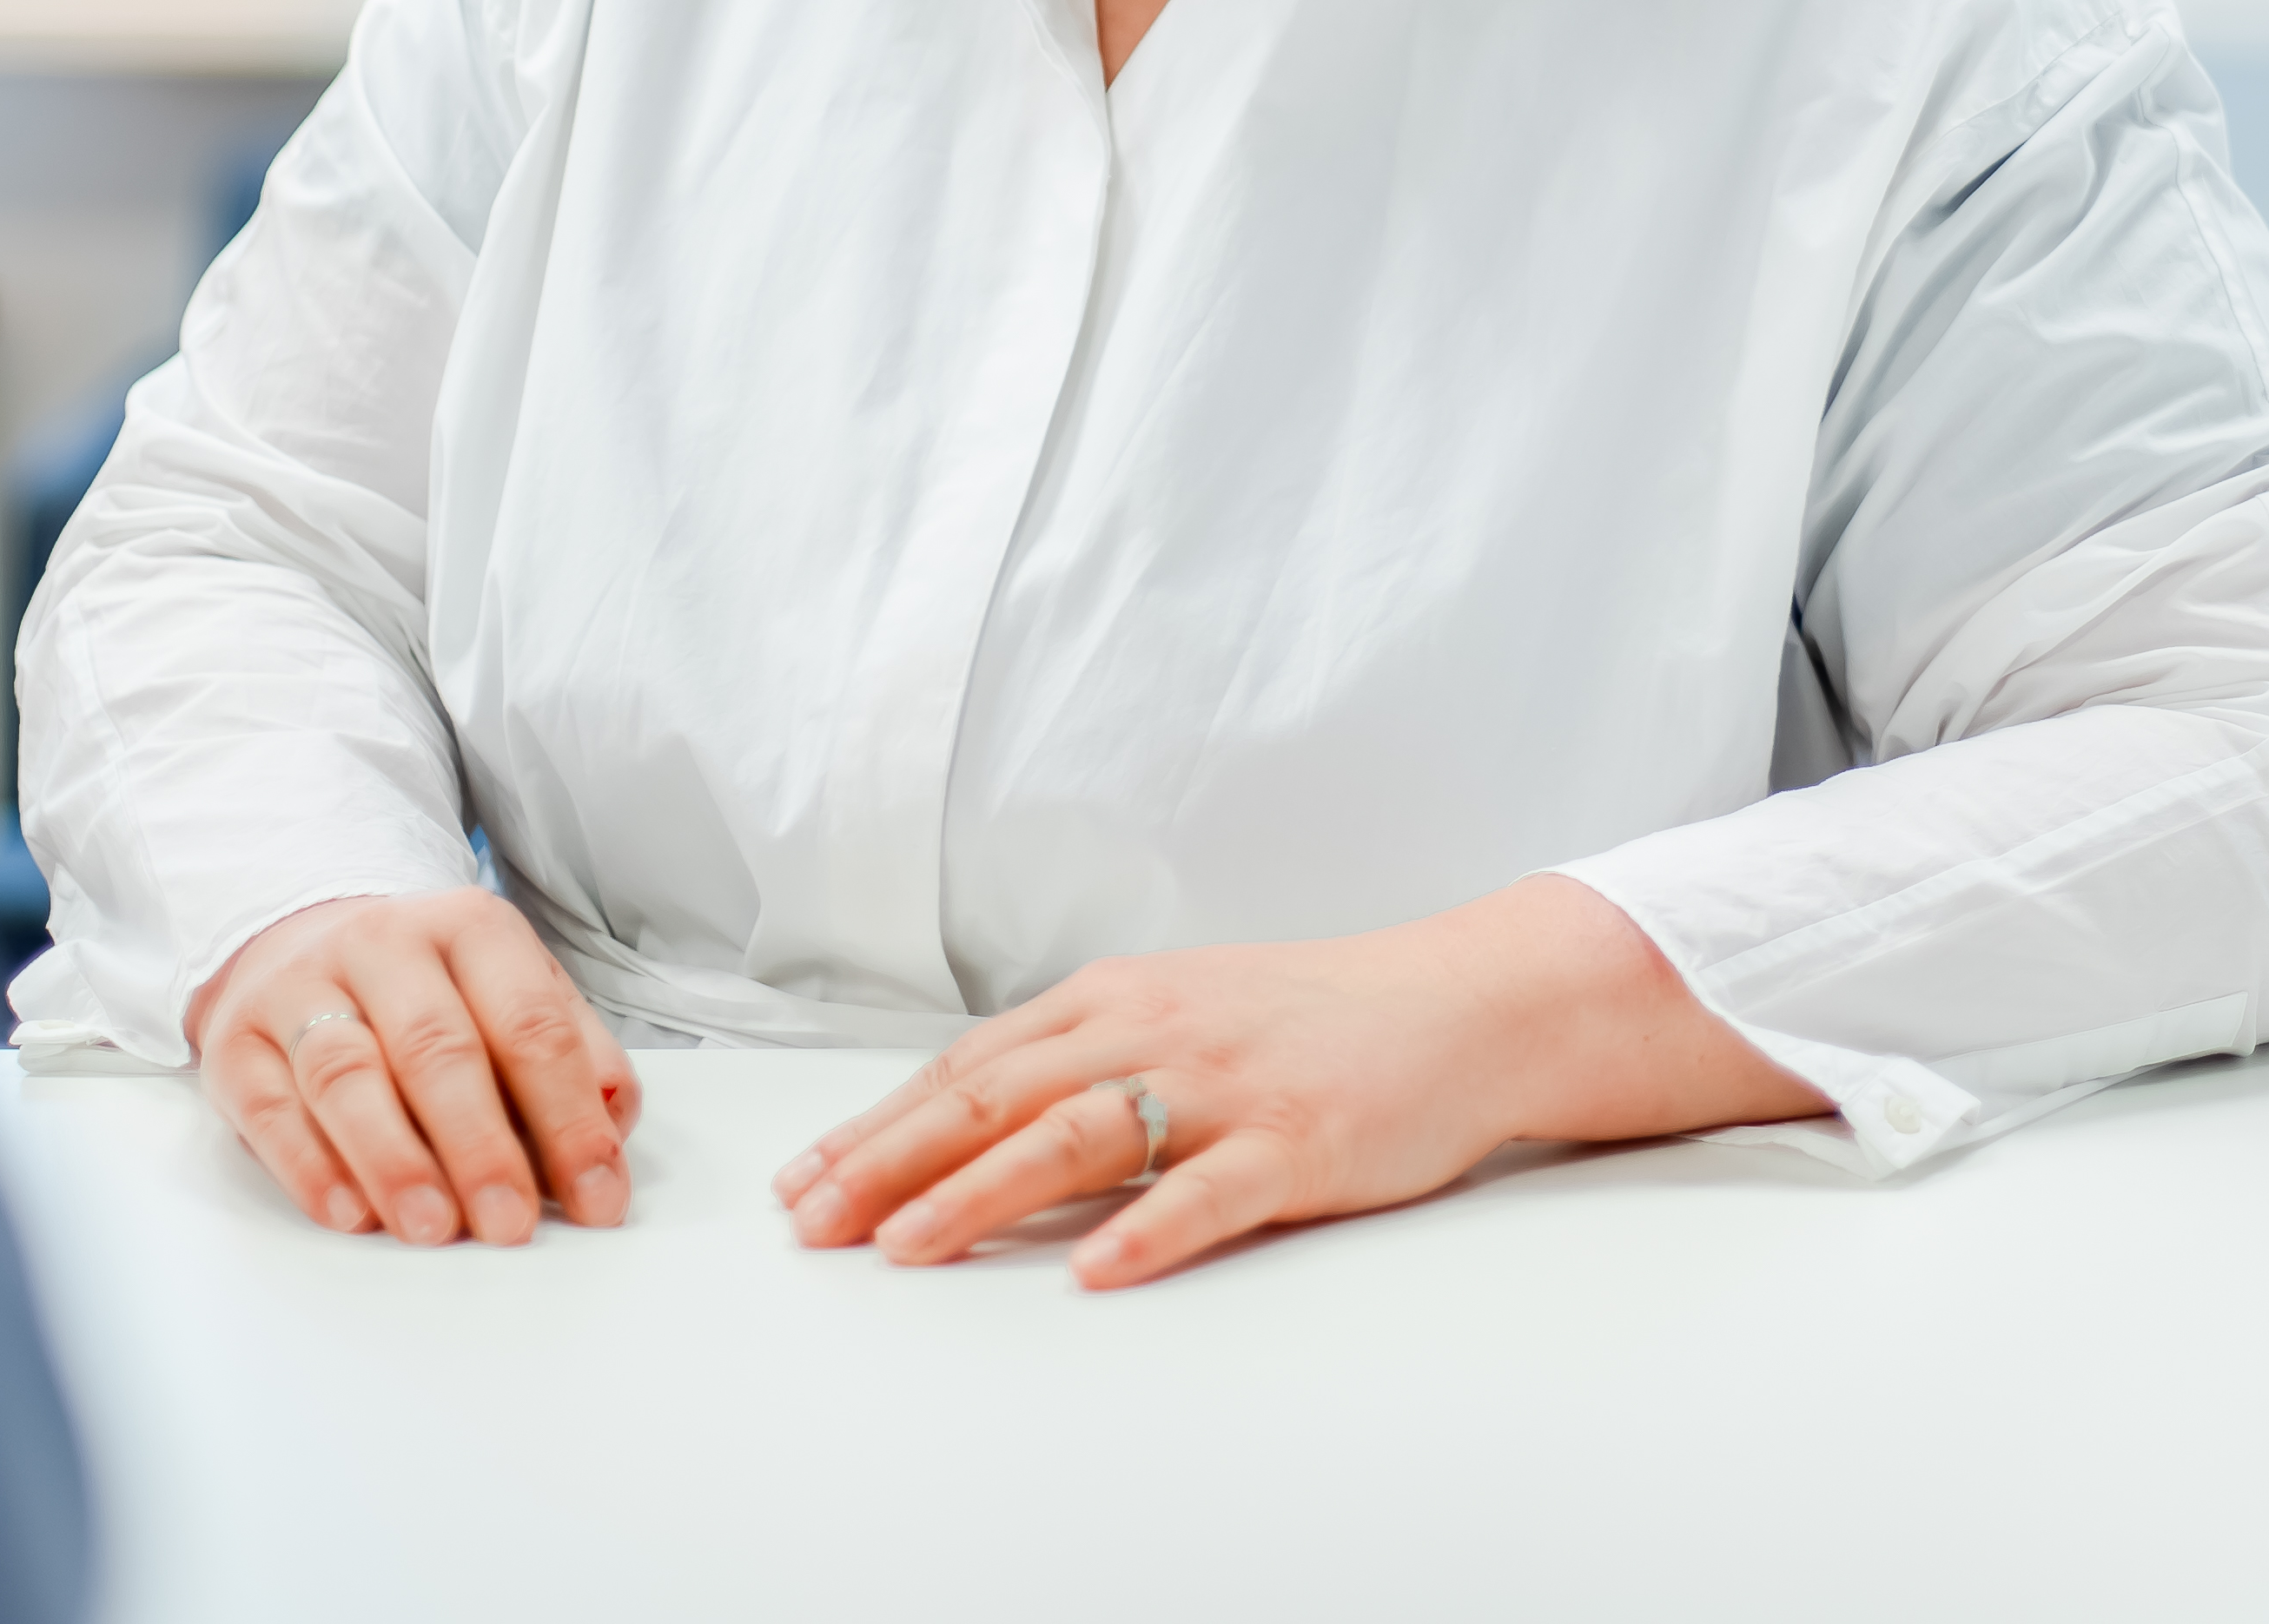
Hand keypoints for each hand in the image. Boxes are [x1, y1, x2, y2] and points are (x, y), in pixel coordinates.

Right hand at [188, 890, 637, 1245]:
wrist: (302, 941)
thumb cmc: (430, 992)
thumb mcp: (513, 994)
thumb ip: (573, 1053)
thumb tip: (612, 1122)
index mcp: (471, 928)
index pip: (531, 1023)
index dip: (569, 1117)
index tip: (594, 1197)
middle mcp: (384, 943)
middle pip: (436, 1048)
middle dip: (480, 1145)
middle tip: (510, 1224)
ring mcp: (302, 986)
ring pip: (347, 1074)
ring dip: (394, 1161)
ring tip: (433, 1227)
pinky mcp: (237, 1039)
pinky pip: (268, 1105)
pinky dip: (309, 1166)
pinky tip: (350, 1213)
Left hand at [770, 874, 1823, 1289]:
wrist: (1463, 1001)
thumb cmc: (1314, 1018)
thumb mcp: (1181, 1012)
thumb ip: (1084, 1058)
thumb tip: (964, 1119)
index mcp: (1120, 999)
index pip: (973, 1065)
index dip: (880, 1124)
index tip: (805, 1181)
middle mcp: (1160, 1031)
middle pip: (999, 1096)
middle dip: (892, 1161)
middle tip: (813, 1222)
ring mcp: (1230, 1086)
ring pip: (1082, 1135)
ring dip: (982, 1191)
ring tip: (907, 1245)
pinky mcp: (1301, 1142)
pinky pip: (1213, 1191)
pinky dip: (1149, 1229)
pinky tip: (1094, 1269)